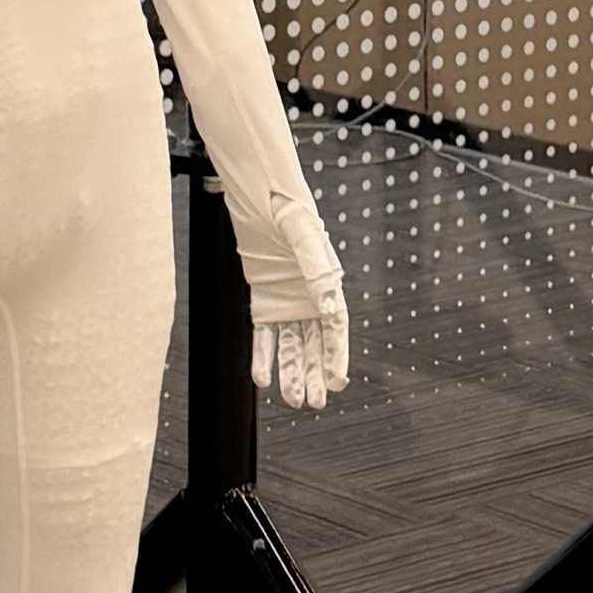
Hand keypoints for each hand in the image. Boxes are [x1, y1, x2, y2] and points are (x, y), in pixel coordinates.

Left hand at [240, 209, 352, 414]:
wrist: (255, 191)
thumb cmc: (285, 206)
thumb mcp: (302, 234)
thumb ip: (315, 270)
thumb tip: (328, 308)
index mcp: (326, 281)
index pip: (335, 327)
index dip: (337, 356)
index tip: (337, 381)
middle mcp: (308, 295)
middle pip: (315, 343)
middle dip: (315, 373)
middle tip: (315, 401)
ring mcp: (285, 299)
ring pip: (291, 345)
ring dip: (292, 372)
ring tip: (293, 400)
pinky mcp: (262, 299)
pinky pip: (264, 334)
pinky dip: (264, 356)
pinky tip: (262, 379)